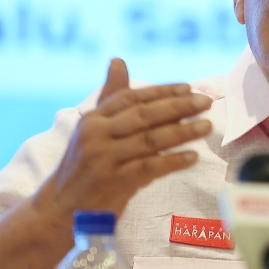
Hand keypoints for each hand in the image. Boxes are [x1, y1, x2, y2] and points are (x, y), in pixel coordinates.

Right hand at [34, 58, 212, 228]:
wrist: (62, 208)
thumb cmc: (84, 165)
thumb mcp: (91, 129)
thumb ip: (110, 97)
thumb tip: (118, 60)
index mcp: (93, 119)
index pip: (131, 97)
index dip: (161, 91)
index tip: (188, 87)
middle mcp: (97, 135)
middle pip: (144, 115)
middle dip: (178, 106)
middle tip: (205, 102)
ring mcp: (105, 159)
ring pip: (151, 140)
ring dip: (183, 132)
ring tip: (206, 125)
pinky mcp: (114, 182)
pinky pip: (150, 168)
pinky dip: (173, 161)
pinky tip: (192, 157)